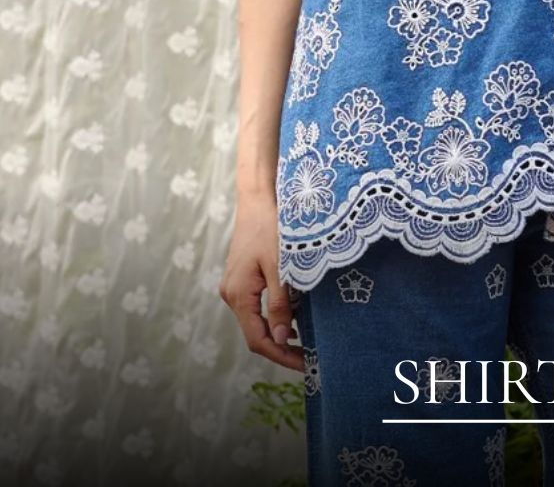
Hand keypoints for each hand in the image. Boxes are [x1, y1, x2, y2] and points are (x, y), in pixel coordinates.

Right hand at [219, 191, 304, 373]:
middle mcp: (231, 295)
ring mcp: (235, 288)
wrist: (257, 199)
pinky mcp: (242, 280)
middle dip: (282, 348)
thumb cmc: (270, 228)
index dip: (281, 356)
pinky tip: (294, 318)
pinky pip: (257, 307)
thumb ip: (280, 304)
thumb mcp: (280, 266)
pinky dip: (275, 316)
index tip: (305, 364)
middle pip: (256, 333)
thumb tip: (282, 340)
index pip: (258, 339)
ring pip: (257, 320)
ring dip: (279, 332)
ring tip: (306, 341)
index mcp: (238, 295)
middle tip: (310, 357)